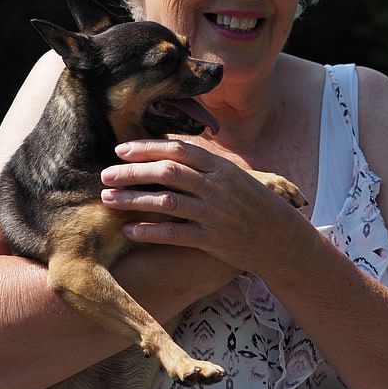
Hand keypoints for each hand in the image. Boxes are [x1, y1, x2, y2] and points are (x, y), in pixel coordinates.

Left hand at [100, 139, 303, 274]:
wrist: (282, 239)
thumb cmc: (254, 204)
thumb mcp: (236, 177)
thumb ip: (206, 166)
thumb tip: (170, 153)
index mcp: (222, 168)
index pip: (180, 150)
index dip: (148, 147)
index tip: (121, 150)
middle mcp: (217, 187)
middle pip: (168, 173)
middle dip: (132, 172)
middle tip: (105, 174)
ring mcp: (215, 214)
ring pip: (167, 202)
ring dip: (133, 200)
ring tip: (107, 200)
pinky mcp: (212, 240)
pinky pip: (175, 234)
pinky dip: (150, 231)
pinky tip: (128, 230)